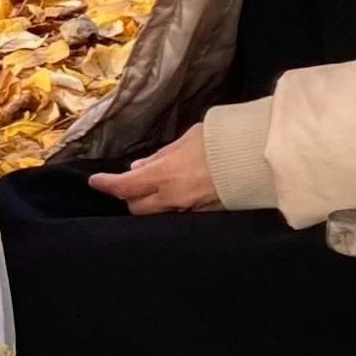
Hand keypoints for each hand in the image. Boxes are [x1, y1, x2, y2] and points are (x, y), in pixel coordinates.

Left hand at [89, 130, 218, 215]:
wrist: (261, 157)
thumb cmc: (223, 140)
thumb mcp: (187, 139)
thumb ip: (161, 156)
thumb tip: (139, 167)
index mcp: (166, 176)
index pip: (124, 187)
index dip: (106, 185)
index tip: (94, 182)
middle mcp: (174, 199)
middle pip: (137, 207)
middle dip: (129, 196)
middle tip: (129, 183)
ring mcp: (191, 211)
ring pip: (157, 215)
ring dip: (150, 204)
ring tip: (153, 189)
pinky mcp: (207, 216)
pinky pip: (179, 216)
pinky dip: (171, 207)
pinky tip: (176, 195)